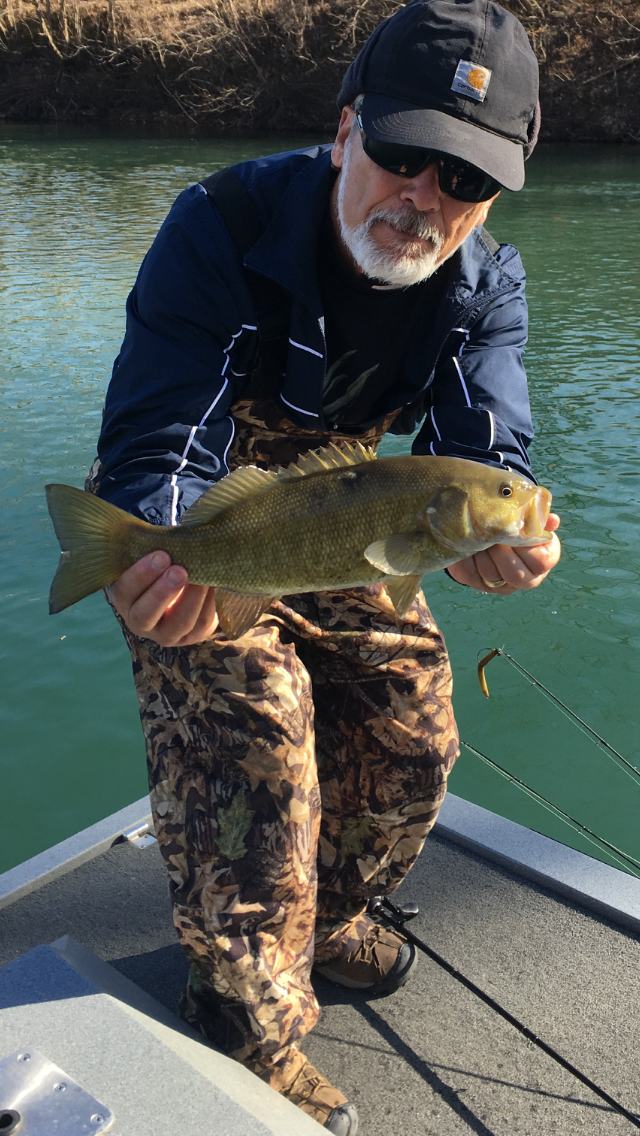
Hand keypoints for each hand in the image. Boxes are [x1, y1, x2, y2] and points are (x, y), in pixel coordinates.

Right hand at [110, 551, 217, 645]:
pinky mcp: (192, 637)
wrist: (184, 589)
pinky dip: (210, 603)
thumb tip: (174, 534)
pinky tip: (216, 584)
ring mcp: (167, 635)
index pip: (125, 592)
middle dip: (162, 593)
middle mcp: (142, 623)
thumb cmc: (164, 567)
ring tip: (203, 578)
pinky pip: (202, 624)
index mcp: (126, 601)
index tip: (161, 555)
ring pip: (178, 624)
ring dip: (191, 599)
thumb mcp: (154, 561)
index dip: (141, 575)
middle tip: (179, 570)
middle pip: (145, 615)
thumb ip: (157, 551)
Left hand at [446, 513, 560, 594]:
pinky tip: (467, 543)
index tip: (514, 530)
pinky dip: (467, 558)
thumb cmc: (518, 526)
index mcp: (544, 561)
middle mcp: (527, 578)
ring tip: (478, 535)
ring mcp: (503, 585)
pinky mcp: (480, 584)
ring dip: (483, 553)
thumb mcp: (530, 521)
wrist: (492, 536)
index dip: (526, 546)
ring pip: (491, 575)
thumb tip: (553, 520)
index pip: (541, 561)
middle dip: (502, 553)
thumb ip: (540, 520)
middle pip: (516, 574)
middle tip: (492, 534)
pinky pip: (471, 575)